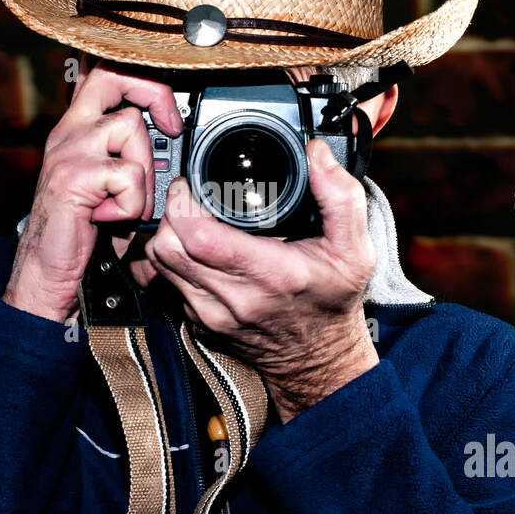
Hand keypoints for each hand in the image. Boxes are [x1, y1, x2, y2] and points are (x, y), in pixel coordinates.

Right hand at [3, 61, 182, 322]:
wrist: (46, 273)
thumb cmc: (82, 234)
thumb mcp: (110, 188)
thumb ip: (133, 159)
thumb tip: (174, 143)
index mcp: (78, 129)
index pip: (102, 74)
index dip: (140, 77)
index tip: (167, 110)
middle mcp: (70, 132)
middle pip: (113, 75)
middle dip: (153, 94)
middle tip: (170, 126)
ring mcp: (69, 151)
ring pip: (130, 126)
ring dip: (145, 170)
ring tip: (130, 203)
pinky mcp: (72, 177)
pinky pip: (128, 175)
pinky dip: (133, 203)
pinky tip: (113, 218)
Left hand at [144, 138, 379, 422]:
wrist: (319, 359)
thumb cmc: (333, 302)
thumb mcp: (355, 249)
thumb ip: (340, 196)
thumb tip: (317, 154)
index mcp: (270, 275)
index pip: (198, 237)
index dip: (184, 203)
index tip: (192, 183)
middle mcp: (233, 298)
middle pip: (167, 248)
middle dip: (169, 212)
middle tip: (187, 194)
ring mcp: (211, 314)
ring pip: (159, 265)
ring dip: (165, 234)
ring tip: (186, 214)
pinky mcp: (199, 322)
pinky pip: (166, 283)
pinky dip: (171, 259)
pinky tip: (191, 244)